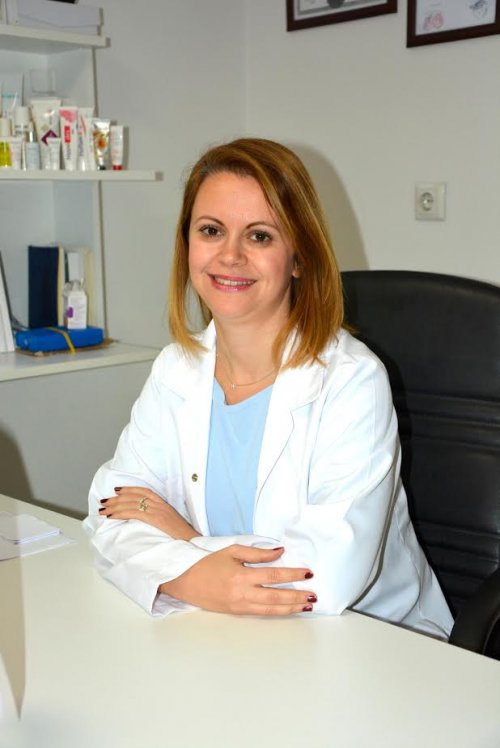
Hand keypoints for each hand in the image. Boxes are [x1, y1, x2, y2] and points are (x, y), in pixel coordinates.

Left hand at [98, 486, 199, 540]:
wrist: (193, 543)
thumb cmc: (183, 539)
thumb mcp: (171, 526)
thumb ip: (160, 521)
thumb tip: (146, 524)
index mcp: (165, 505)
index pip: (144, 491)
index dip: (130, 489)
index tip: (118, 490)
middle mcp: (161, 505)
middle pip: (135, 496)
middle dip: (117, 498)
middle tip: (104, 501)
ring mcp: (158, 511)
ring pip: (132, 503)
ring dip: (115, 506)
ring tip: (103, 509)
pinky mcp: (156, 518)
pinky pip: (134, 512)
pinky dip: (120, 513)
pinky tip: (112, 516)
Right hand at [160, 545, 316, 615]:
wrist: (185, 582)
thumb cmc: (208, 564)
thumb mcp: (231, 551)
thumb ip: (256, 553)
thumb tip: (279, 552)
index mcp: (241, 575)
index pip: (273, 575)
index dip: (292, 575)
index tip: (307, 573)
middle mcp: (242, 593)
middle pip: (275, 597)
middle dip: (296, 596)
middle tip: (313, 595)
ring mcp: (240, 606)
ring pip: (271, 609)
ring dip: (291, 608)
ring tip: (307, 605)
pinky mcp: (237, 613)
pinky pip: (262, 614)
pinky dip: (278, 612)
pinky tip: (289, 610)